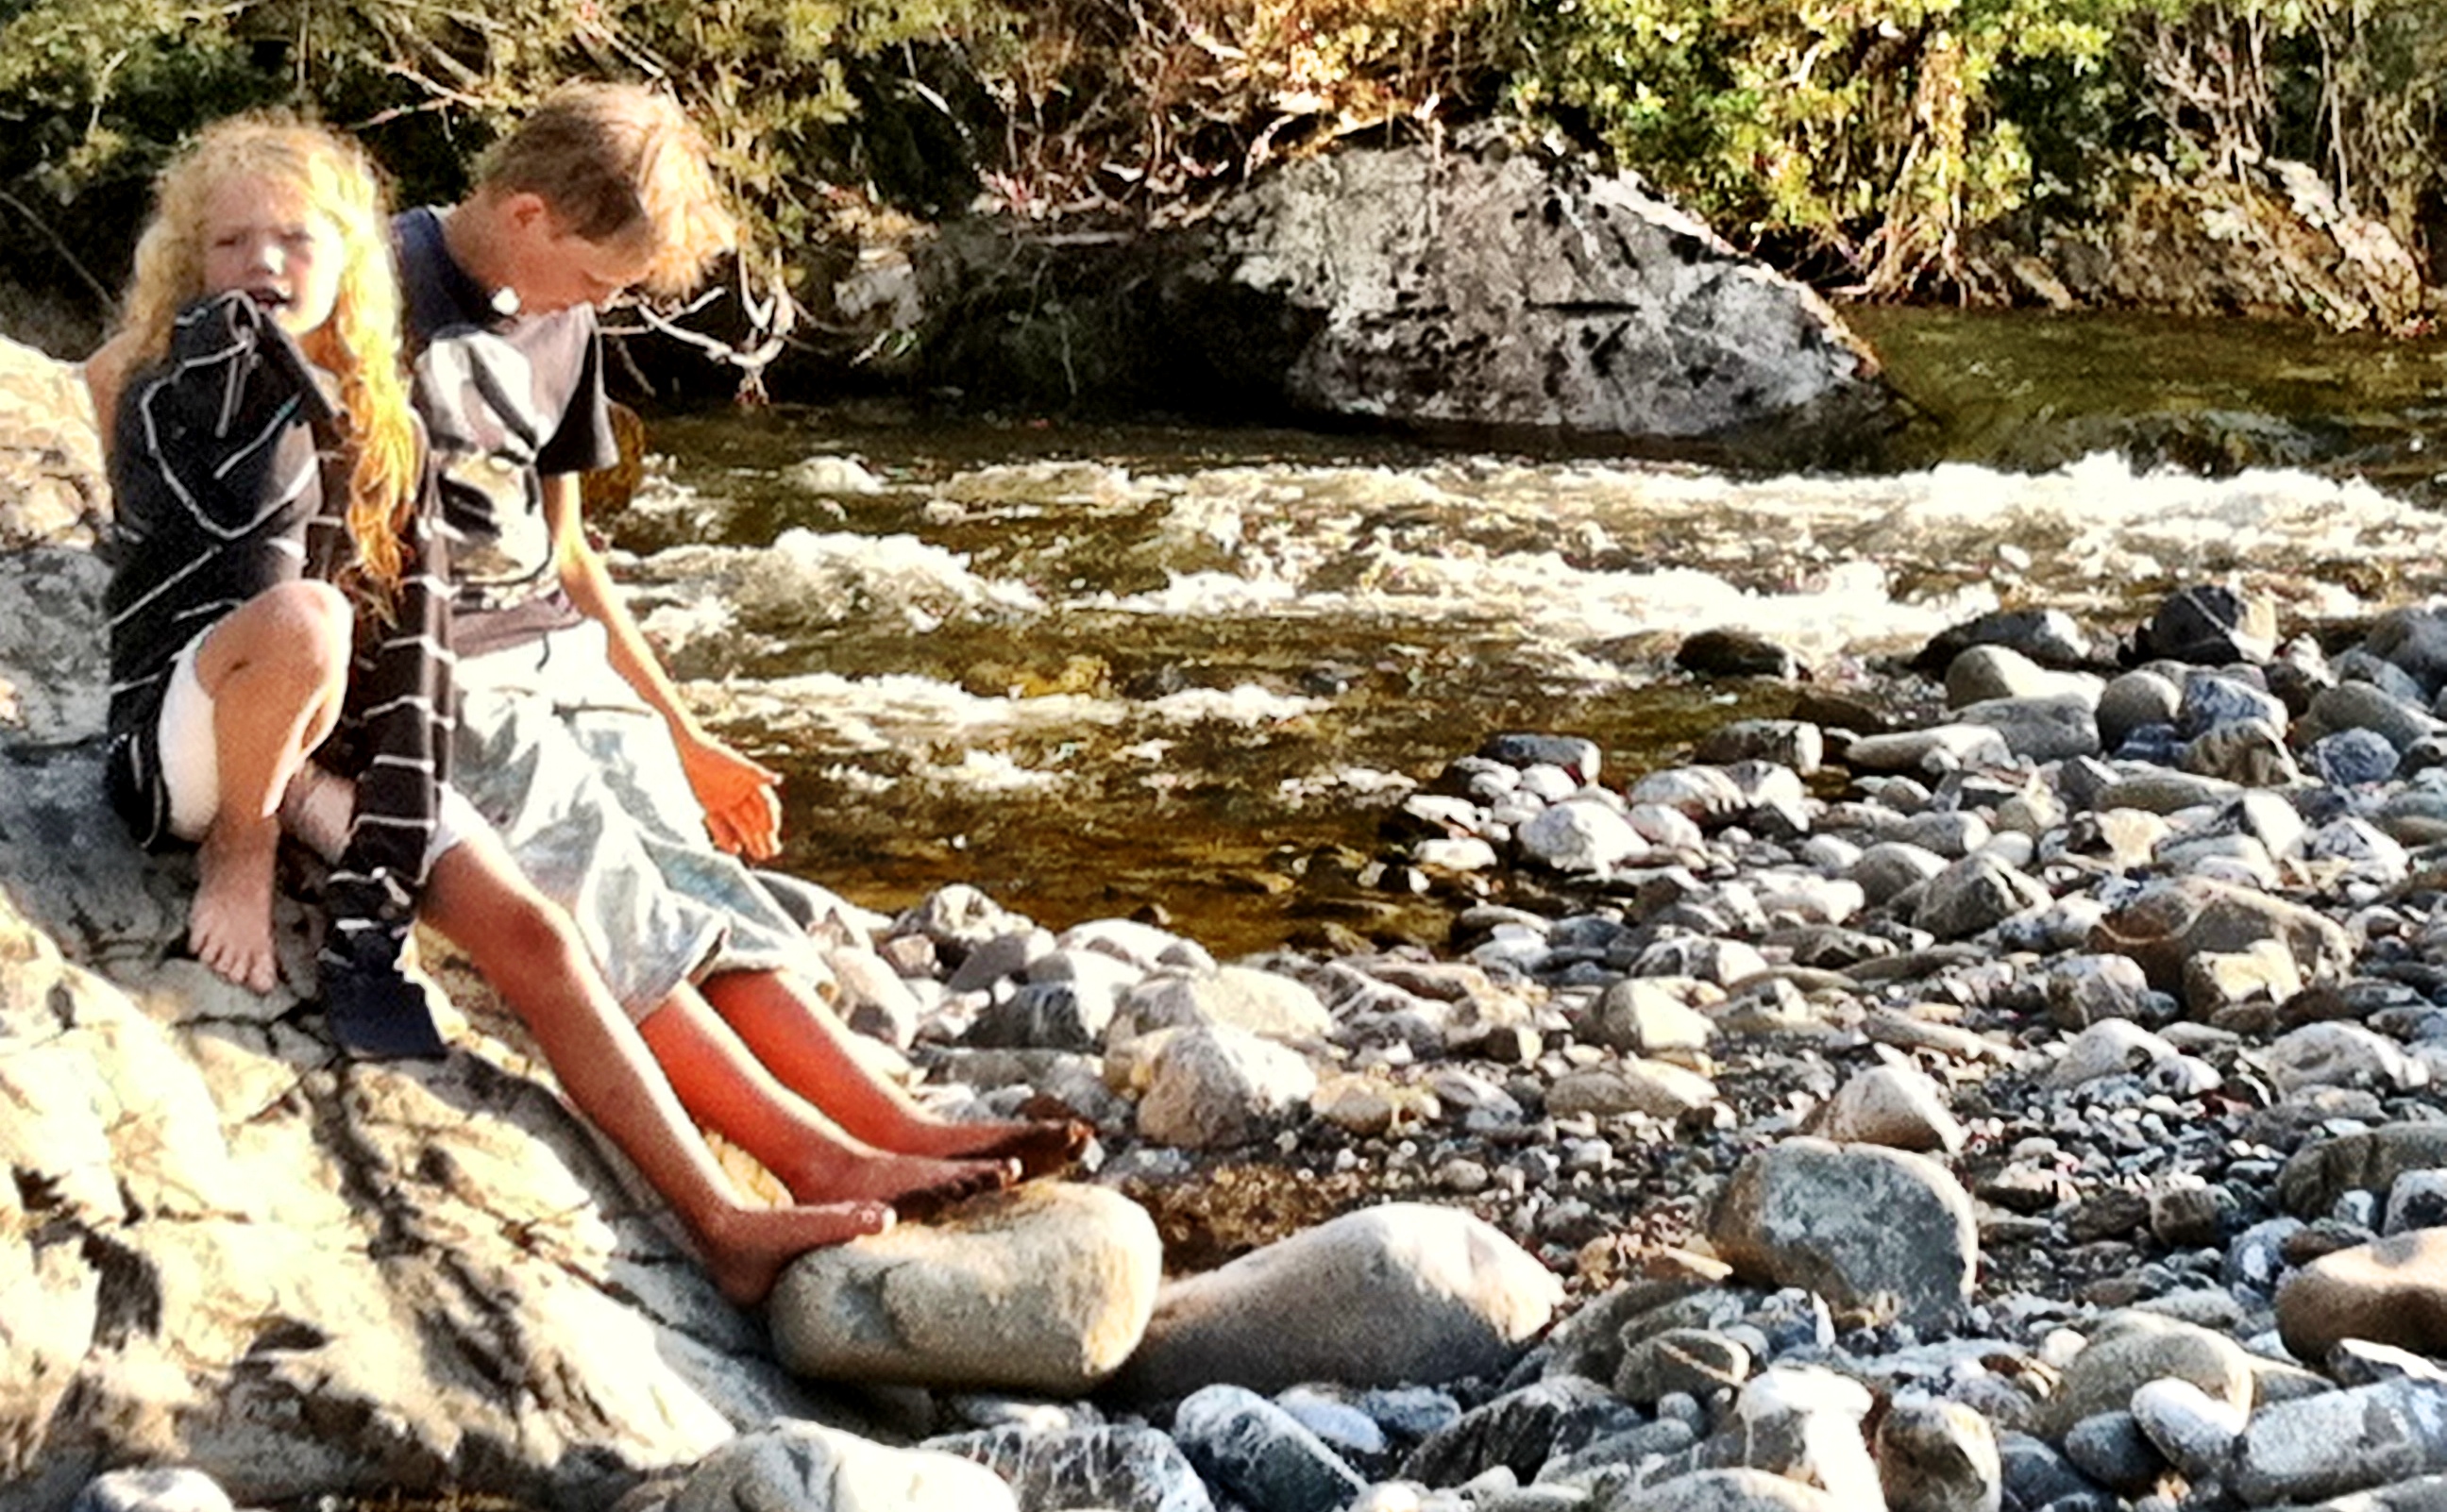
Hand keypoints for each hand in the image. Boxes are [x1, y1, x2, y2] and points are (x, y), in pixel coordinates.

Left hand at [677, 729, 783, 860]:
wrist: (682, 750)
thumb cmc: (712, 753)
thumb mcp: (735, 764)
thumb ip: (756, 773)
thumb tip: (778, 779)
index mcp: (751, 782)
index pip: (766, 804)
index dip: (771, 818)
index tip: (772, 832)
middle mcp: (740, 793)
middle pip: (756, 818)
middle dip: (764, 835)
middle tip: (772, 852)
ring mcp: (725, 801)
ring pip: (741, 825)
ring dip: (750, 840)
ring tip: (760, 856)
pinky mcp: (709, 806)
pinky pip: (720, 825)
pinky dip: (727, 837)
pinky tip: (735, 850)